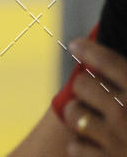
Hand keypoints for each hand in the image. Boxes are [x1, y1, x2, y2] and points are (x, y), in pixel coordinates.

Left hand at [63, 38, 126, 155]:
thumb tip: (123, 72)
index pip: (106, 61)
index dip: (87, 49)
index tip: (76, 46)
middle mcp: (125, 113)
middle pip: (82, 84)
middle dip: (84, 85)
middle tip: (90, 89)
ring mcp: (115, 142)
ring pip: (72, 113)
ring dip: (77, 113)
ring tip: (86, 115)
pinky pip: (75, 146)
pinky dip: (81, 145)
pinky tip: (93, 144)